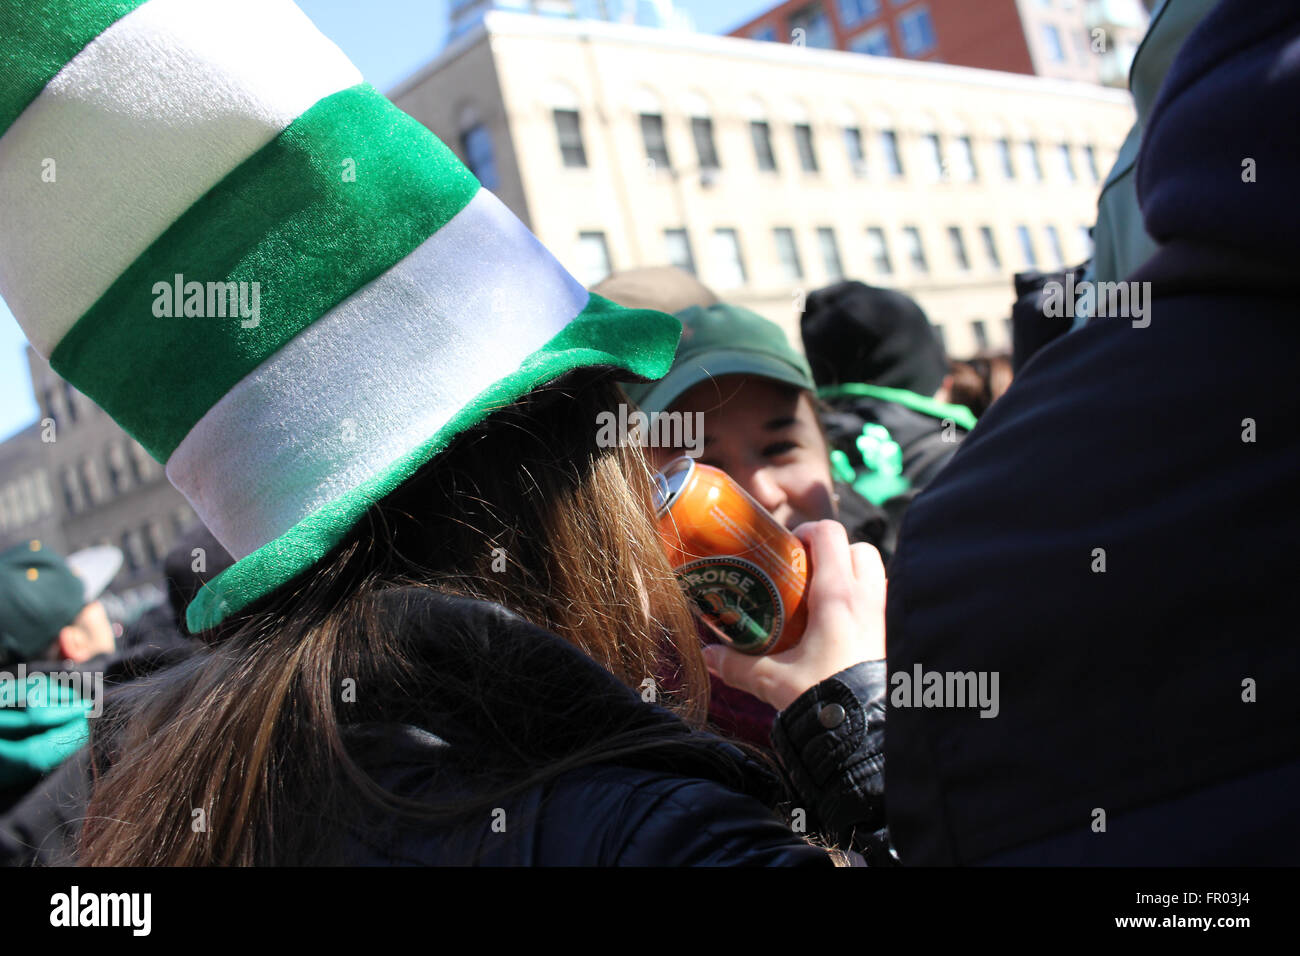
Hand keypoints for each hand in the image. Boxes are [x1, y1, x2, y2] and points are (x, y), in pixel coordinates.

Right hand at [702, 520, 885, 712]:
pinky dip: (865, 604)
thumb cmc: (826, 699)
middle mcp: (867, 599)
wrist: (868, 734)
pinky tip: (842, 628)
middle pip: (858, 548)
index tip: (788, 548)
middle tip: (806, 572)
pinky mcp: (893, 637)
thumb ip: (738, 665)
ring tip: (823, 600)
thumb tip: (710, 656)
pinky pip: (882, 603)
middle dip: (834, 552)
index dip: (807, 532)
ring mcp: (885, 617)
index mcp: (837, 596)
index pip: (830, 534)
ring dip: (852, 575)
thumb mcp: (773, 681)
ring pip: (875, 574)